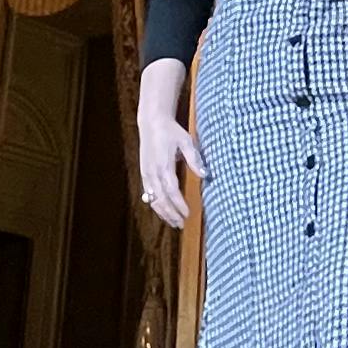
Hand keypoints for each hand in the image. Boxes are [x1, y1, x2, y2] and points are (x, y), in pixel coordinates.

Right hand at [138, 104, 202, 230]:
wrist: (152, 122)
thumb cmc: (171, 131)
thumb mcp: (186, 141)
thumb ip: (194, 158)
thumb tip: (204, 174)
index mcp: (164, 165)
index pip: (171, 190)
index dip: (179, 204)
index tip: (187, 214)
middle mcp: (153, 172)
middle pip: (161, 199)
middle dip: (171, 213)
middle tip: (181, 224)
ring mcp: (146, 174)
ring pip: (152, 199)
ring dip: (163, 212)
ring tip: (174, 222)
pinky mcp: (144, 173)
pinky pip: (148, 194)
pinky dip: (155, 204)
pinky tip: (163, 211)